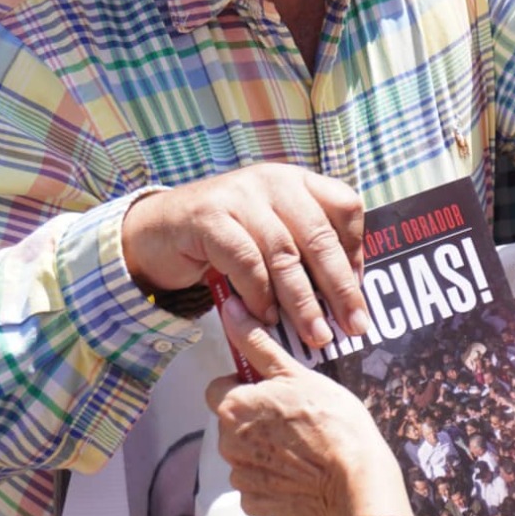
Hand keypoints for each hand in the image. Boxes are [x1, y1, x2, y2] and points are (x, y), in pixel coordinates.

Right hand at [122, 163, 365, 347]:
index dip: (356, 249)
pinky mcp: (209, 218)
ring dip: (303, 301)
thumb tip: (347, 296)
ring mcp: (239, 196)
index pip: (344, 206)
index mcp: (296, 182)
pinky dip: (260, 294)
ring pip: (284, 253)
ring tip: (316, 334)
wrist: (156, 232)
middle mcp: (272, 182)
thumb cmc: (225, 240)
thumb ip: (304, 251)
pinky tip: (267, 318)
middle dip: (340, 286)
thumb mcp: (271, 235)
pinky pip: (245, 261)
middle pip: (319, 235)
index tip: (359, 289)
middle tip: (353, 324)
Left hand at [206, 295, 411, 515]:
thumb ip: (257, 343)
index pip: (220, 388)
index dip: (247, 385)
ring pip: (246, 454)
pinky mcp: (256, 505)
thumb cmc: (332, 422)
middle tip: (296, 416)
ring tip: (304, 445)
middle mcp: (227, 444)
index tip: (275, 390)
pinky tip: (301, 471)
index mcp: (233, 407)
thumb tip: (230, 310)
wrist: (356, 481)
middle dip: (257, 418)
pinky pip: (258, 486)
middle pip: (234, 422)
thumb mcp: (297, 374)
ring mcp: (241, 478)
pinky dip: (274, 479)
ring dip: (265, 448)